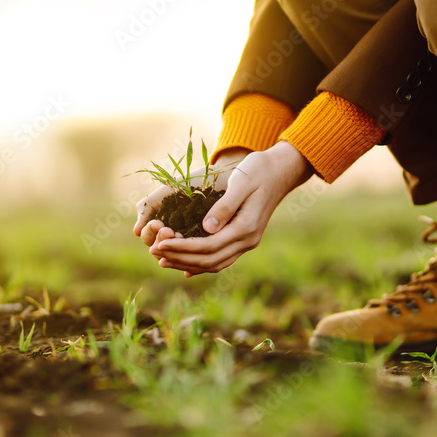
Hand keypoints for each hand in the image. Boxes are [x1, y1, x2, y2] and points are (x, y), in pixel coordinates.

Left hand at [148, 141, 311, 275]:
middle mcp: (247, 240)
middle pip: (210, 260)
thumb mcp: (242, 182)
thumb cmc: (259, 170)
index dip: (182, 248)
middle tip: (155, 252)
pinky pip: (221, 259)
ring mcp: (247, 242)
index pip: (209, 246)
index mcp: (246, 227)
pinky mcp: (244, 239)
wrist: (281, 170)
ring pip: (215, 264)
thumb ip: (225, 206)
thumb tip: (207, 228)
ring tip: (164, 260)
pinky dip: (202, 264)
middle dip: (180, 258)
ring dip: (188, 264)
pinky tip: (185, 266)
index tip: (160, 243)